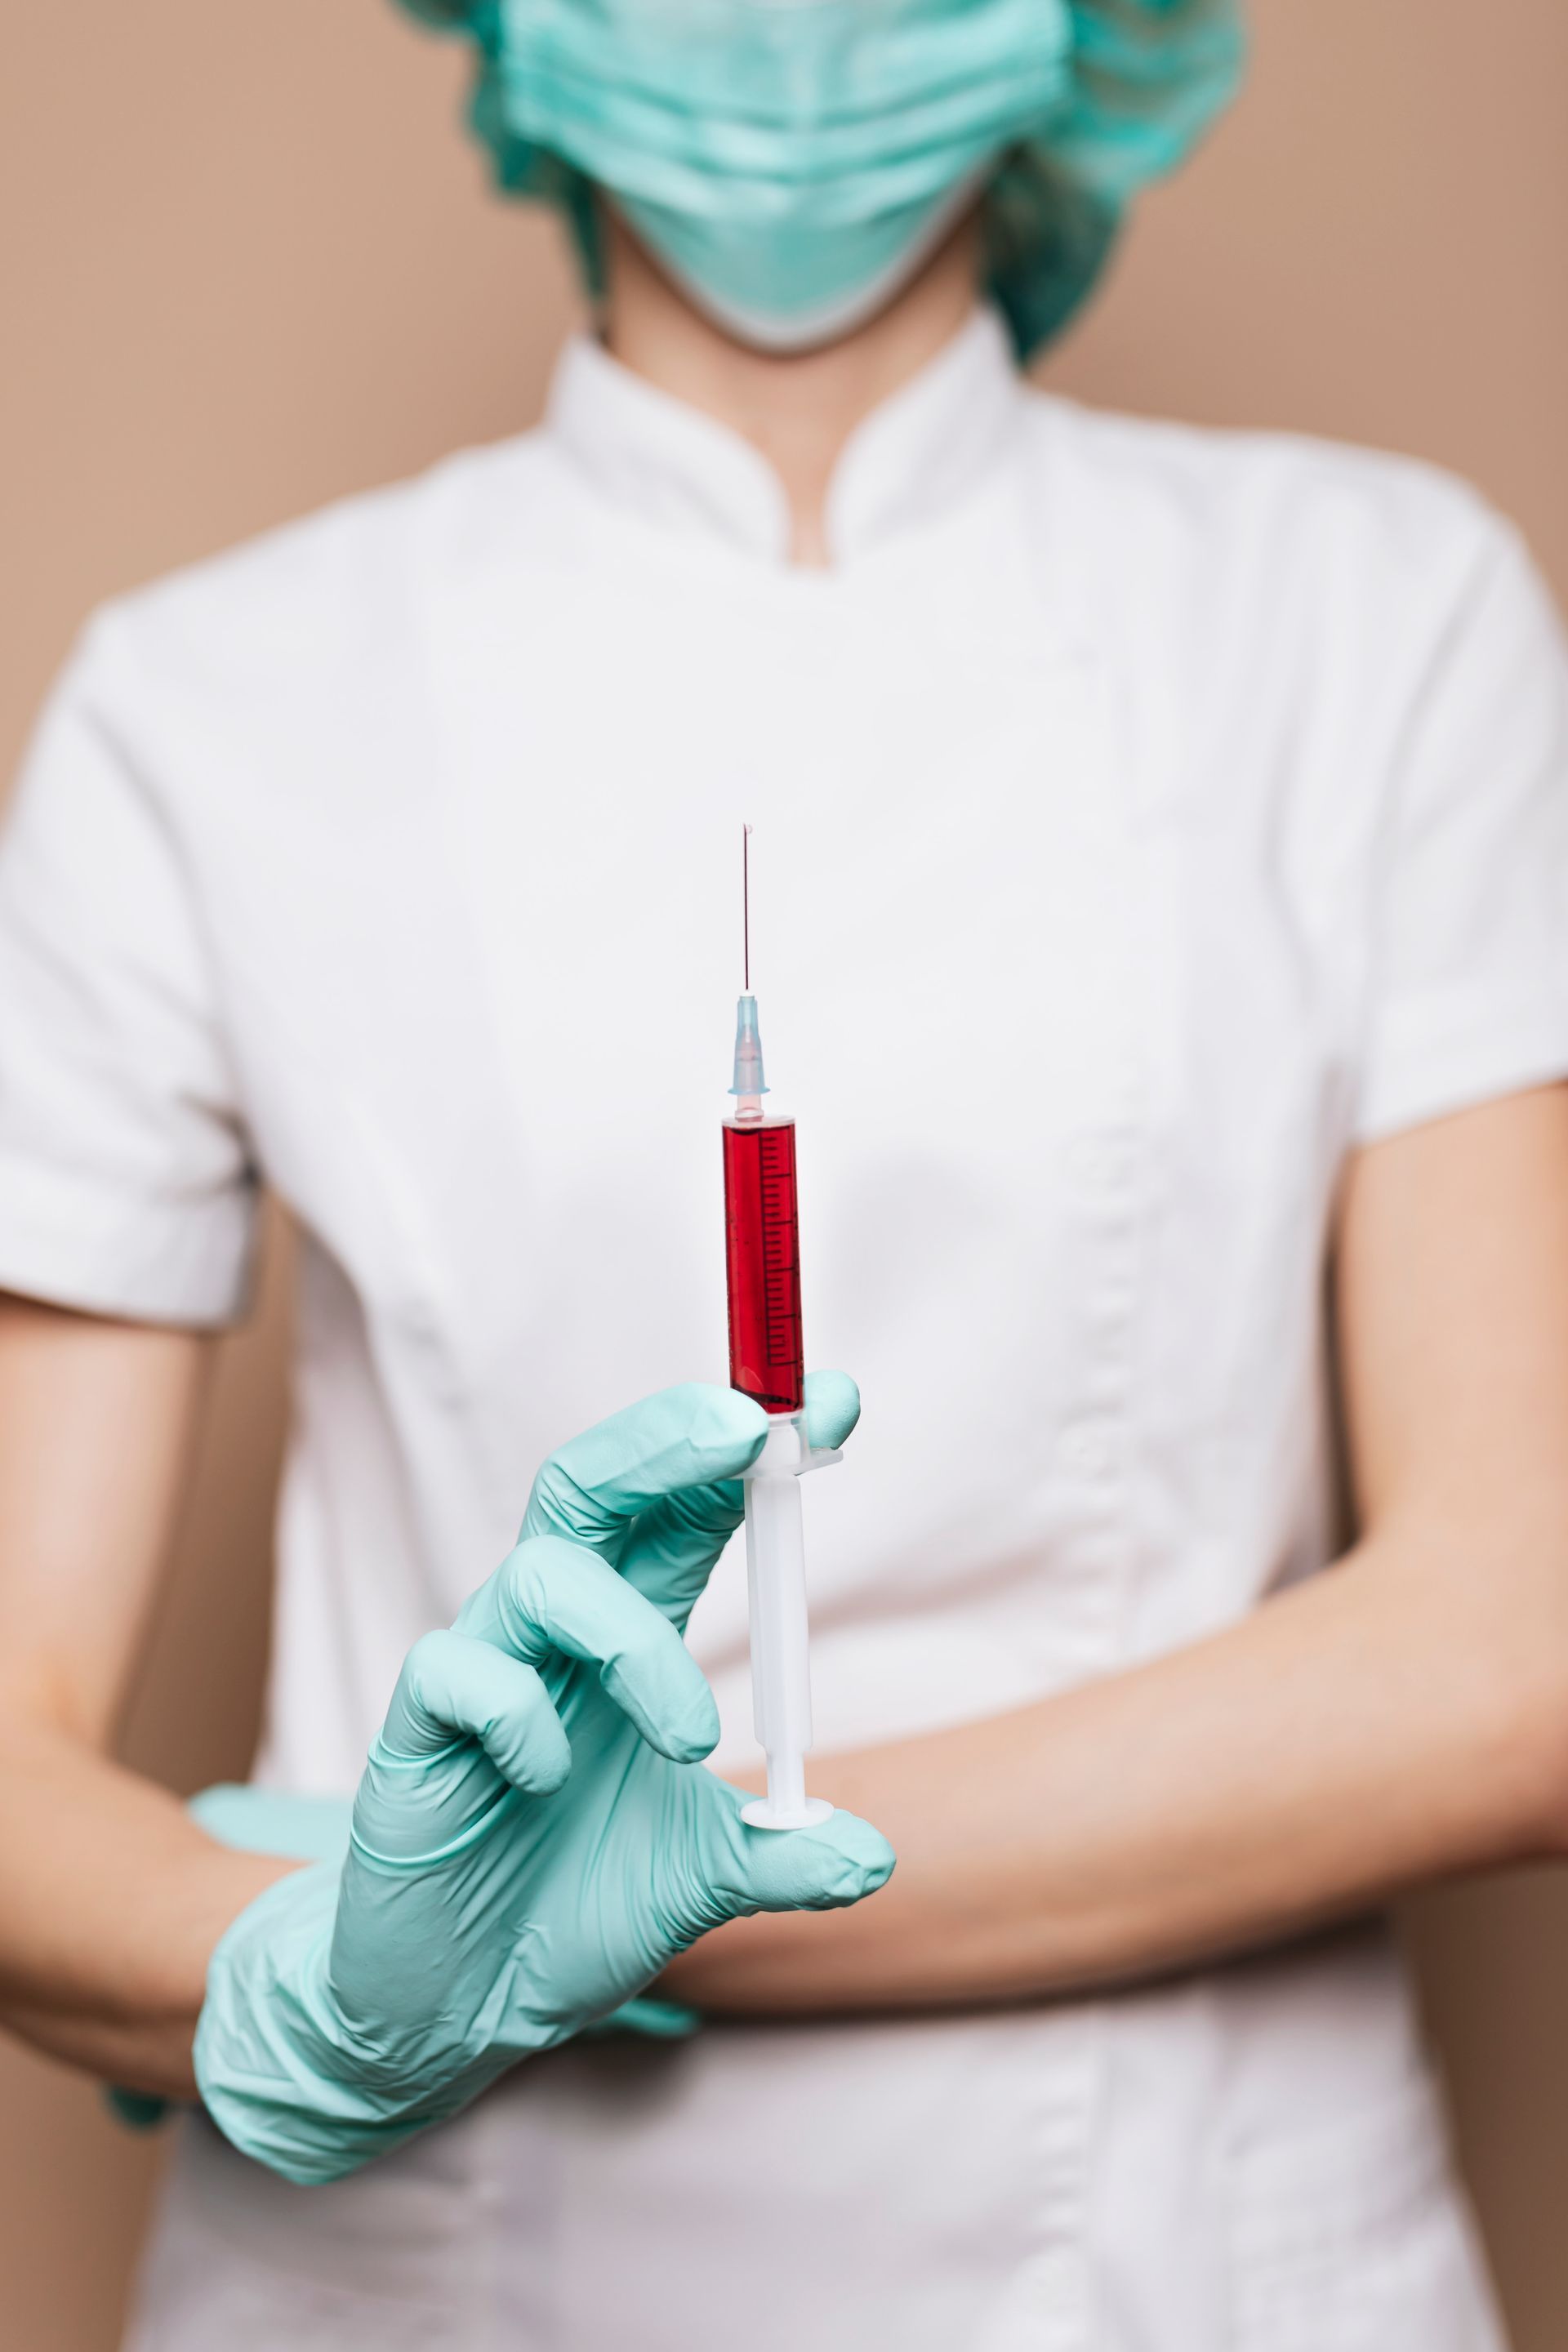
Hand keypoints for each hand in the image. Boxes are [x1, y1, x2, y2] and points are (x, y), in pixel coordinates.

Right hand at [194, 1378, 891, 2182]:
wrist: (459, 2009)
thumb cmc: (573, 1907)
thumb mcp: (704, 1880)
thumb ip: (784, 1855)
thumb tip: (877, 1855)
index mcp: (628, 1634)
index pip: (688, 1508)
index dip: (751, 1450)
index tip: (837, 1403)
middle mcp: (554, 1632)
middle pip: (591, 1482)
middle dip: (666, 1439)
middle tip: (746, 1428)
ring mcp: (482, 1671)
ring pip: (541, 1574)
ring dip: (633, 1643)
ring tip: (691, 1742)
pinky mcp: (415, 1735)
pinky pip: (457, 1675)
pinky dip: (521, 1718)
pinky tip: (547, 1780)